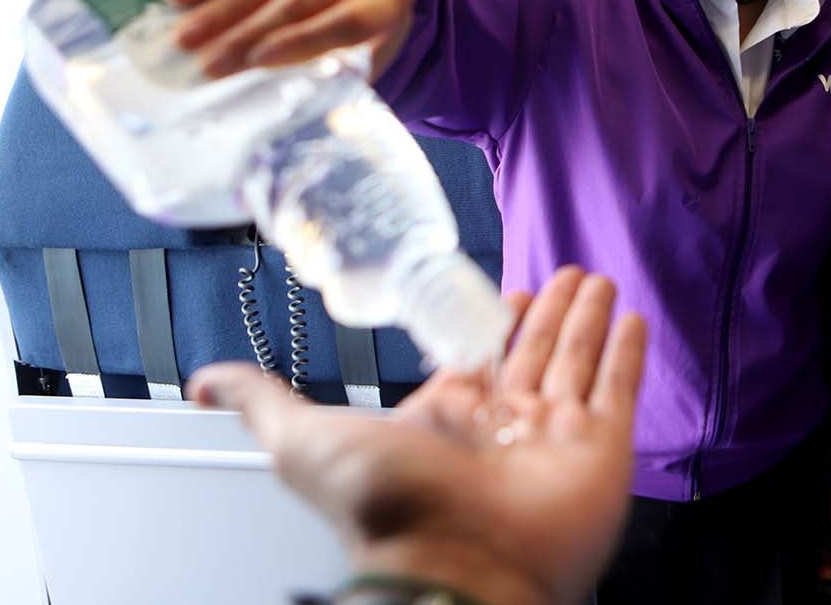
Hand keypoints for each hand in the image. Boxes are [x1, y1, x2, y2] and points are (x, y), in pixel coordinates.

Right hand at [169, 0, 414, 78]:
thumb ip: (339, 76)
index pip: (345, 19)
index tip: (258, 61)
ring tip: (187, 35)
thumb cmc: (368, 29)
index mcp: (389, 0)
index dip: (301, 40)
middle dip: (249, 32)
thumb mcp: (368, 55)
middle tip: (208, 62)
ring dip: (222, 7)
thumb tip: (294, 108)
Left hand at [188, 267, 646, 604]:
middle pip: (532, 353)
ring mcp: (555, 436)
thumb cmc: (385, 506)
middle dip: (549, 312)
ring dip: (587, 320)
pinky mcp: (601, 448)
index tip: (509, 290)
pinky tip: (630, 318)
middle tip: (567, 271)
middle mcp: (503, 425)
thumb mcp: (301, 439)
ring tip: (598, 279)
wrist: (456, 559)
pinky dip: (626, 353)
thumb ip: (260, 402)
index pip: (477, 357)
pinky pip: (618, 389)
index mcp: (446, 418)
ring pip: (575, 361)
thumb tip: (200, 381)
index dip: (492, 322)